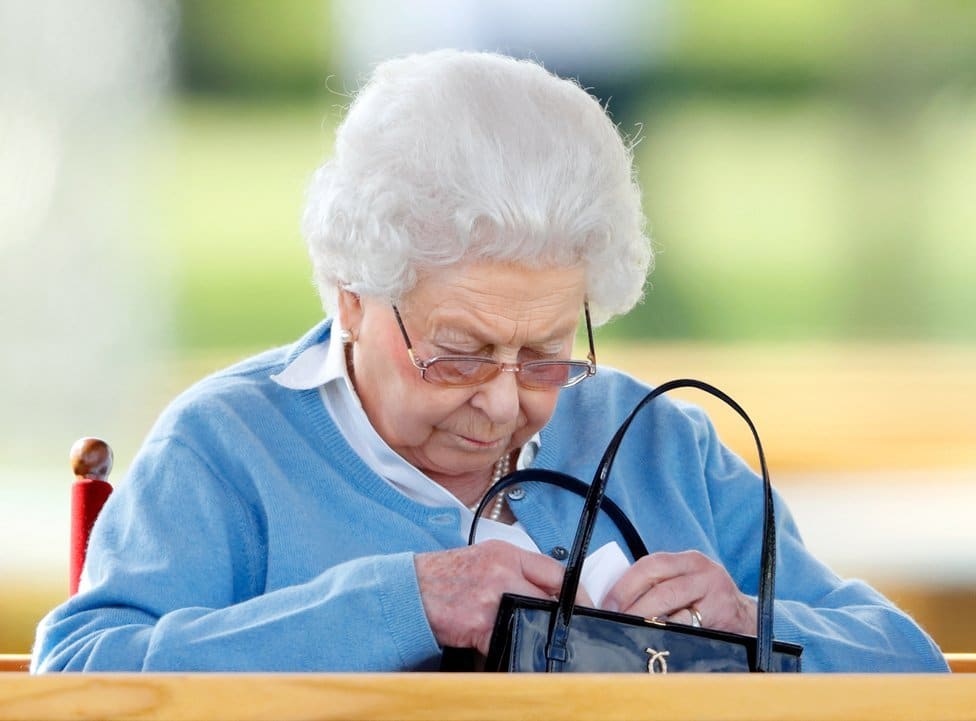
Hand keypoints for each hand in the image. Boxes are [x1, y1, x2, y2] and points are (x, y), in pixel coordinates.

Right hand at [415, 540, 591, 653]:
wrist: (411, 588)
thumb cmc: (447, 576)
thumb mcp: (485, 558)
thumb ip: (516, 569)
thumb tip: (548, 591)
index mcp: (506, 553)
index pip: (555, 569)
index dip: (575, 591)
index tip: (584, 604)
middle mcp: (503, 571)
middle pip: (550, 596)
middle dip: (558, 614)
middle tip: (564, 628)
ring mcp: (492, 597)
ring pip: (533, 619)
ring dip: (536, 630)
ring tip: (536, 637)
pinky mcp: (480, 623)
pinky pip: (509, 638)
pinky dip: (511, 645)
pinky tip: (506, 645)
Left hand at [601, 550, 756, 634]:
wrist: (747, 618)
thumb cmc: (706, 600)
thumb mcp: (687, 581)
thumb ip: (660, 582)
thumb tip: (614, 598)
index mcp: (689, 560)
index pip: (650, 565)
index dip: (625, 584)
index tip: (607, 602)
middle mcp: (704, 573)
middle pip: (659, 587)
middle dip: (631, 605)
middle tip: (613, 618)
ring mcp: (716, 595)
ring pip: (672, 608)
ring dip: (646, 621)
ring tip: (629, 629)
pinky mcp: (723, 617)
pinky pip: (688, 627)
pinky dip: (668, 633)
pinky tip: (656, 639)